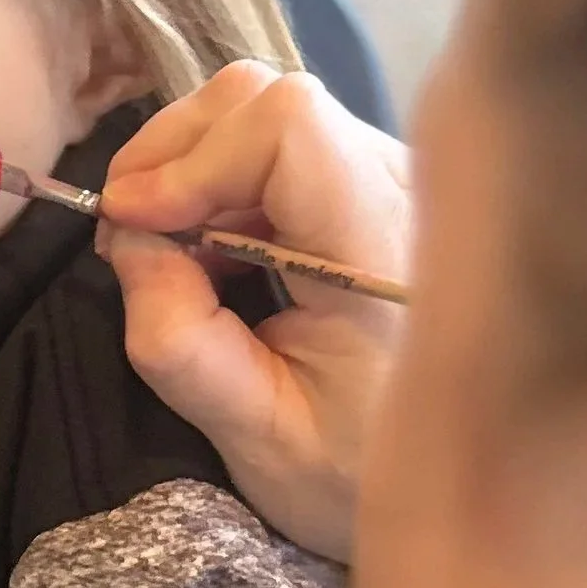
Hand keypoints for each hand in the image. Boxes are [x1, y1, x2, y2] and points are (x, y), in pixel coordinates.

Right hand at [99, 68, 411, 560]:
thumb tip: (129, 239)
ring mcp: (396, 177)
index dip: (193, 159)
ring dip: (194, 164)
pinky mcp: (377, 182)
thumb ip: (180, 339)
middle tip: (129, 232)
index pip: (288, 126)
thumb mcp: (257, 436)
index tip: (134, 223)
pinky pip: (285, 141)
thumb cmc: (357, 474)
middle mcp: (404, 190)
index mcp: (384, 250)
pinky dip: (223, 176)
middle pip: (266, 100)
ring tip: (167, 242)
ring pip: (268, 109)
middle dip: (175, 154)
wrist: (457, 487)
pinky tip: (212, 245)